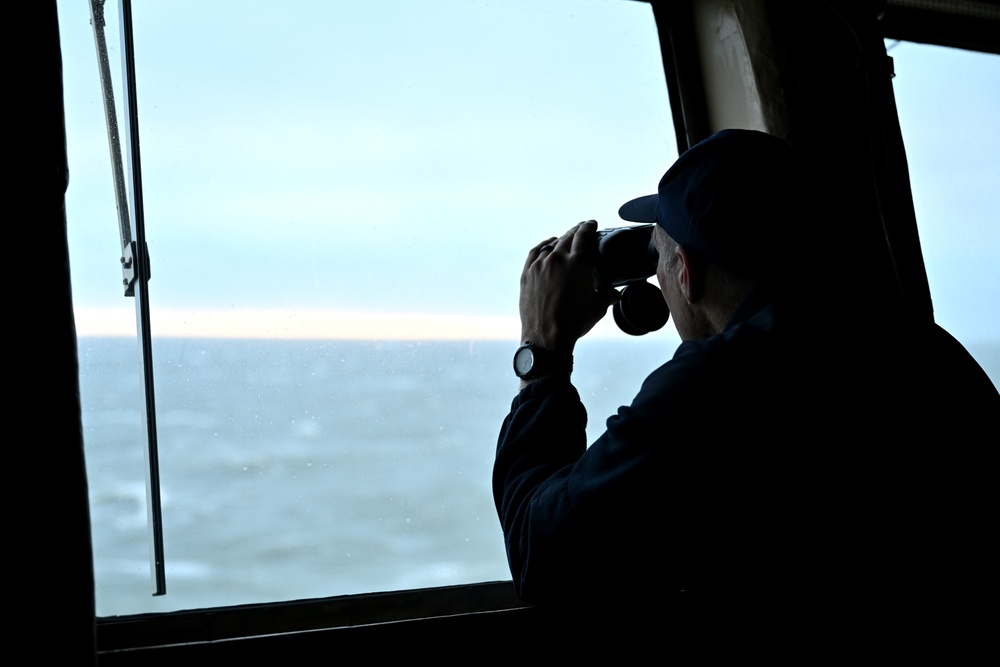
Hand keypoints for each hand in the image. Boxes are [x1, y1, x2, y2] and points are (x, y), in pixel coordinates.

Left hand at [519, 221, 620, 353]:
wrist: (546, 337)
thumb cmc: (573, 322)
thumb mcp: (597, 307)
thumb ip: (607, 295)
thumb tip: (615, 294)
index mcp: (577, 263)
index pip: (583, 236)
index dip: (588, 227)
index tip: (591, 223)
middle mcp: (557, 259)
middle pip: (567, 238)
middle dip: (576, 231)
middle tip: (581, 229)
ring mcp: (539, 266)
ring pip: (551, 245)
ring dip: (560, 240)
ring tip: (566, 239)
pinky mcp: (527, 274)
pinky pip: (535, 253)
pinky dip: (543, 247)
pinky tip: (547, 246)